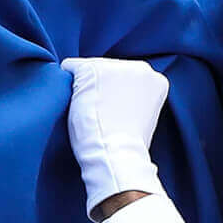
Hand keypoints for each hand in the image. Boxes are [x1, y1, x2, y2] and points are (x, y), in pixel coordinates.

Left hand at [61, 58, 169, 213]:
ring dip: (84, 87)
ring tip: (93, 114)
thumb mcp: (141, 117)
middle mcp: (140, 67)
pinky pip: (69, 68)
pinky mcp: (91, 69)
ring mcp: (116, 66)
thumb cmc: (126, 146)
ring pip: (88, 70)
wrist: (117, 156)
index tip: (117, 116)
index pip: (126, 78)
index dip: (114, 97)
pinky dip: (66, 85)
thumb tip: (114, 93)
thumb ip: (133, 98)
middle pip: (108, 69)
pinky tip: (77, 106)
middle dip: (100, 87)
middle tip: (103, 116)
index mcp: (157, 80)